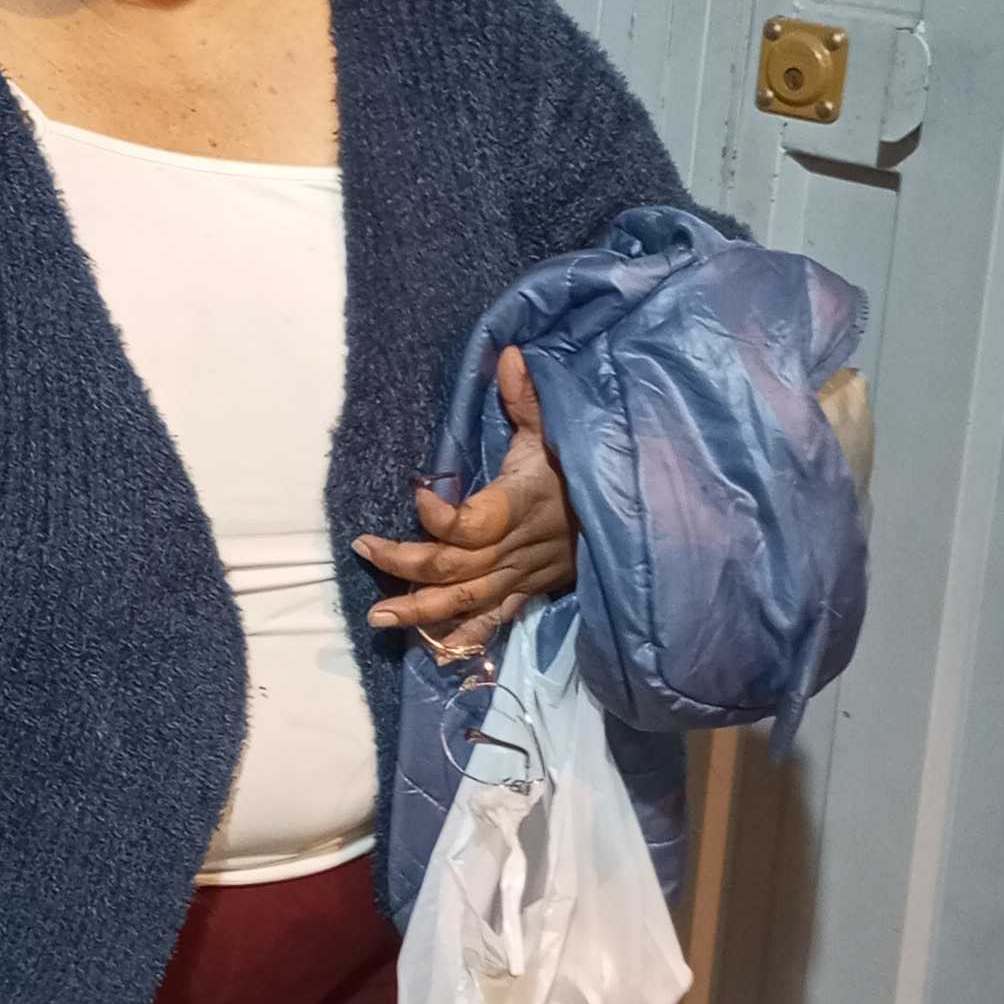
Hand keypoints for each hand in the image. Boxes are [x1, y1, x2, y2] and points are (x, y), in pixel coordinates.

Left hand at [355, 346, 576, 661]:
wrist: (638, 515)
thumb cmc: (590, 467)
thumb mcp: (561, 427)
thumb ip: (529, 398)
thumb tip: (507, 353)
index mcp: (520, 504)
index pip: (472, 523)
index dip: (439, 517)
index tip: (416, 493)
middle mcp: (516, 547)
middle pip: (454, 565)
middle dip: (405, 563)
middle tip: (365, 549)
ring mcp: (523, 575)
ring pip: (466, 600)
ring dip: (421, 611)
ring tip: (378, 618)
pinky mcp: (532, 591)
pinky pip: (494, 620)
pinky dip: (462, 637)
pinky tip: (431, 650)